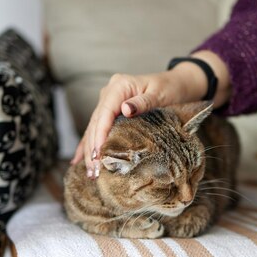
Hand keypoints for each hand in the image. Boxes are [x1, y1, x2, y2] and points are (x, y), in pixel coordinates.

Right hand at [71, 51, 230, 177]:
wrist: (177, 83)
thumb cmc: (171, 88)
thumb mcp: (160, 94)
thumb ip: (142, 102)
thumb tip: (125, 109)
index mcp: (120, 85)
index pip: (104, 113)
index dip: (99, 135)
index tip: (98, 154)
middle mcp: (109, 92)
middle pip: (95, 122)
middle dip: (93, 148)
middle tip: (94, 171)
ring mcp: (108, 101)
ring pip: (93, 128)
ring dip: (90, 151)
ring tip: (91, 172)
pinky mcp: (110, 110)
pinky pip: (96, 128)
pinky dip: (88, 144)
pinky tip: (78, 160)